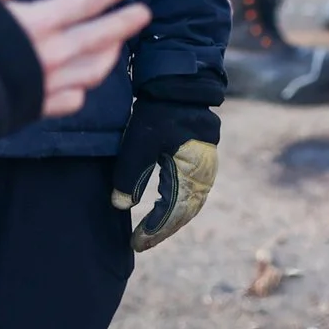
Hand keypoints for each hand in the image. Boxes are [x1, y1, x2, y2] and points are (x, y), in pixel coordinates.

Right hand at [0, 0, 151, 117]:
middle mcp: (52, 55)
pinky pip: (71, 100)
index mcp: (40, 24)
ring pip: (92, 71)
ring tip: (116, 45)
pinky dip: (81, 89)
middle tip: (143, 13)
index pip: (86, 1)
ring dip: (108, 56)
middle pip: (99, 38)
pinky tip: (81, 84)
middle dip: (123, 23)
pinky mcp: (37, 108)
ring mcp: (48, 85)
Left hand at [111, 80, 223, 251]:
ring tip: (151, 232)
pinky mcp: (201, 160)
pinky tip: (163, 210)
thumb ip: (129, 177)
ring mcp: (206, 167)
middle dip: (163, 230)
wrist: (178, 84)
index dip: (155, 230)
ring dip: (172, 220)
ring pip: (191, 204)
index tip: (137, 242)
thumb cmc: (158, 112)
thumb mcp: (138, 144)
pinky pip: (192, 192)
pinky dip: (178, 206)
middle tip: (141, 244)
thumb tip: (121, 205)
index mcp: (191, 172)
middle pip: (185, 213)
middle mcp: (204, 173)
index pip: (173, 212)